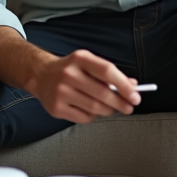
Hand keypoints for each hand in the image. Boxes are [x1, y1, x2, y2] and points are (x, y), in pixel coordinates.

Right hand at [27, 49, 141, 122]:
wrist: (41, 75)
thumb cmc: (70, 69)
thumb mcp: (88, 64)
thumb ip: (110, 74)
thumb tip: (133, 85)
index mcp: (80, 58)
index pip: (107, 71)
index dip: (124, 85)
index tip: (135, 96)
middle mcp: (69, 74)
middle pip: (102, 92)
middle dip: (120, 103)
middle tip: (129, 107)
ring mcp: (61, 92)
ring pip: (94, 108)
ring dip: (108, 110)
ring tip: (111, 108)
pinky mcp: (56, 108)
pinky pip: (84, 118)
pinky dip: (93, 116)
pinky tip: (92, 110)